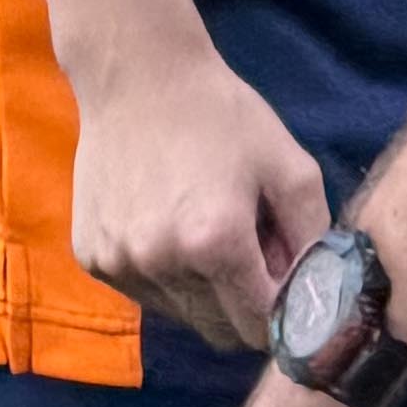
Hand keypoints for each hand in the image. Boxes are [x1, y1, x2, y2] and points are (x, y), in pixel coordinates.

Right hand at [60, 29, 327, 355]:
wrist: (135, 74)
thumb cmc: (221, 115)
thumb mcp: (291, 167)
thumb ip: (314, 241)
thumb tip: (314, 299)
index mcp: (216, 244)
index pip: (261, 328)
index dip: (282, 314)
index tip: (284, 284)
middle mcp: (162, 263)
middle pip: (221, 332)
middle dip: (244, 305)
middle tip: (245, 250)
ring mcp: (120, 263)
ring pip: (183, 316)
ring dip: (203, 292)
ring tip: (201, 230)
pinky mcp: (91, 256)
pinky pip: (146, 293)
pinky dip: (164, 275)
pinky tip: (163, 223)